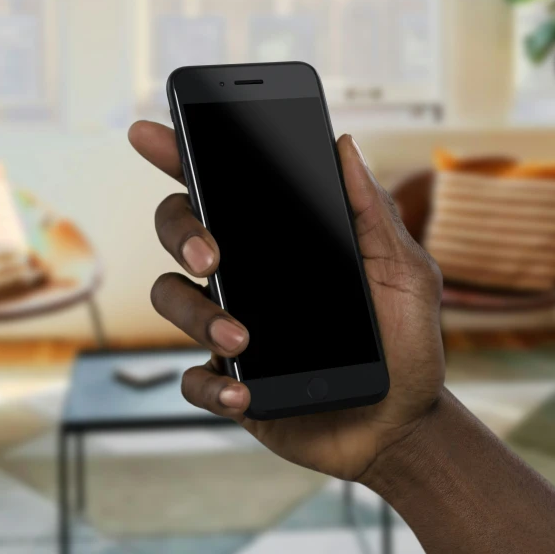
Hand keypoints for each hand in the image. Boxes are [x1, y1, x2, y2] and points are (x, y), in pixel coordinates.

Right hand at [129, 121, 445, 481]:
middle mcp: (247, 279)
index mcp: (280, 244)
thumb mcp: (401, 270)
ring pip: (173, 300)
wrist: (402, 420)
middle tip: (212, 258)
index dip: (180, 158)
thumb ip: (371, 212)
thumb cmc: (404, 341)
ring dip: (197, 315)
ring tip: (242, 339)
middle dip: (182, 234)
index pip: (222, 190)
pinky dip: (209, 384)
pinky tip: (241, 389)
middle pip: (179, 233)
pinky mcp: (231, 381)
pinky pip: (193, 379)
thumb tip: (343, 145)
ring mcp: (232, 329)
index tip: (150, 134)